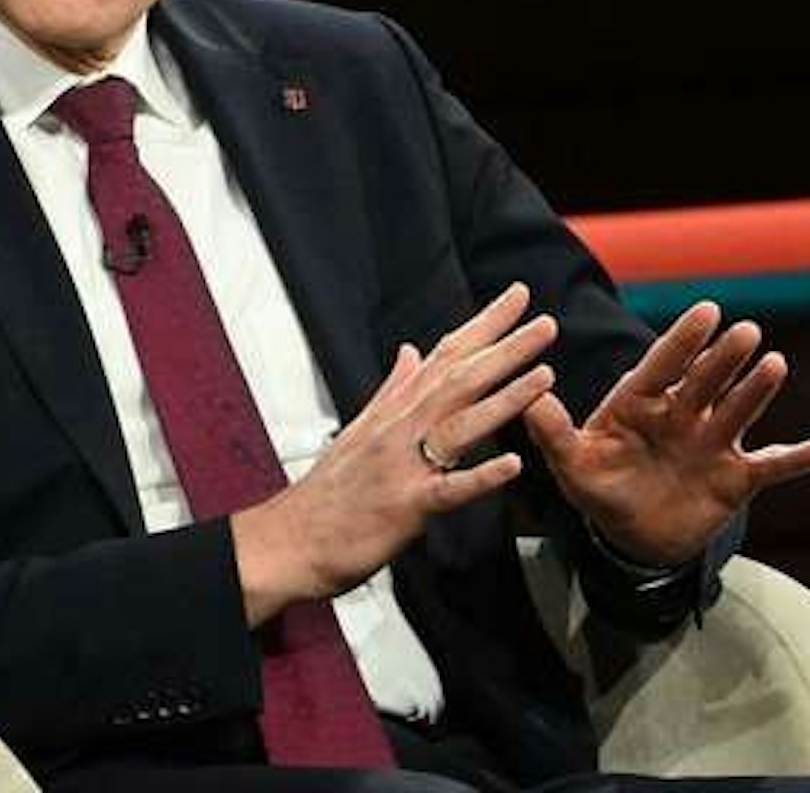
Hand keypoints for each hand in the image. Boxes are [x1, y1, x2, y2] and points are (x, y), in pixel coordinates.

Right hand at [233, 283, 556, 624]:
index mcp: (393, 412)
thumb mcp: (360, 430)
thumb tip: (409, 351)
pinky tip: (513, 465)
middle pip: (458, 381)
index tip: (518, 296)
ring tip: (544, 374)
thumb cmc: (328, 493)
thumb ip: (391, 390)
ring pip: (458, 425)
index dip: (483, 325)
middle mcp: (398, 430)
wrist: (290, 540)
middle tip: (546, 323)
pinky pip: (447, 490)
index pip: (443, 357)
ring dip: (503, 399)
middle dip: (504, 350)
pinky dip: (479, 476)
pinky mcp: (404, 507)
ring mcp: (402, 466)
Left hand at [523, 301, 809, 565]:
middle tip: (745, 330)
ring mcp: (711, 443)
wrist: (631, 536)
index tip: (706, 310)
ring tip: (774, 364)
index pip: (662, 365)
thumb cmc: (599, 489)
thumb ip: (553, 434)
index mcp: (638, 404)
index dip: (684, 340)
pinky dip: (797, 457)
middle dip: (723, 358)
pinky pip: (772, 465)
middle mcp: (680, 415)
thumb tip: (530, 398)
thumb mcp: (571, 466)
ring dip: (757, 389)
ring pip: (738, 411)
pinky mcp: (735, 477)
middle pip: (705, 381)